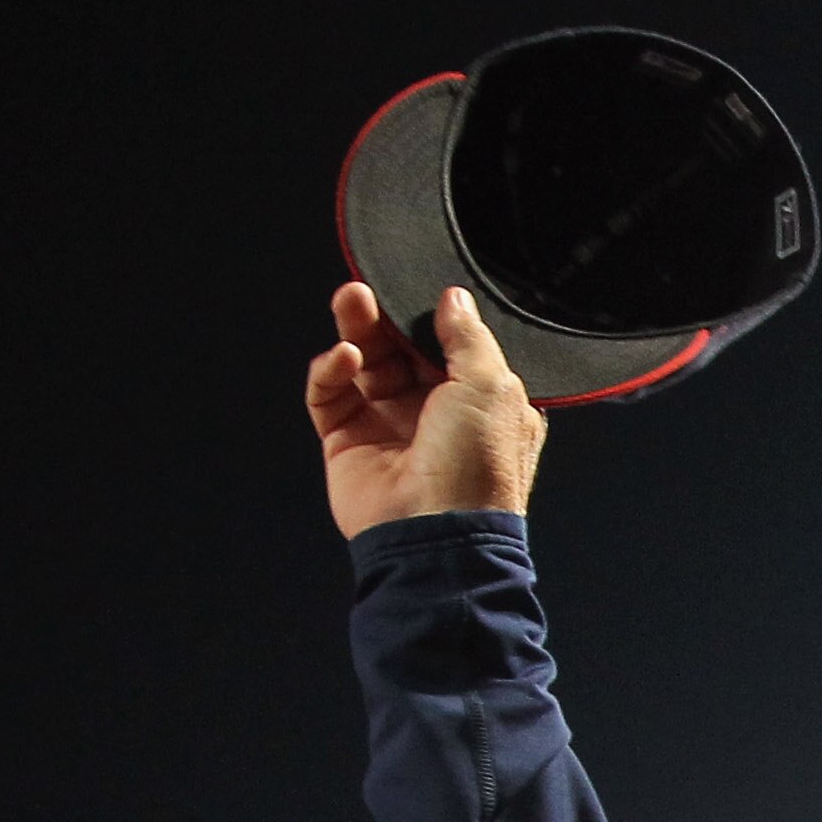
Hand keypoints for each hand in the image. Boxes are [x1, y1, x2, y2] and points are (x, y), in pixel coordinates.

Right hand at [307, 280, 542, 535]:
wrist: (434, 535)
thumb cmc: (475, 468)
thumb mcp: (491, 385)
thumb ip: (469, 336)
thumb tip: (454, 299)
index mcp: (478, 403)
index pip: (447, 345)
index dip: (427, 315)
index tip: (412, 286)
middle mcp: (434, 415)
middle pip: (399, 349)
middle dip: (382, 316)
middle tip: (366, 290)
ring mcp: (388, 429)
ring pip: (363, 365)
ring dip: (355, 331)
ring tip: (350, 303)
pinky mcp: (348, 444)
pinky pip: (330, 396)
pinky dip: (330, 371)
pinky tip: (343, 358)